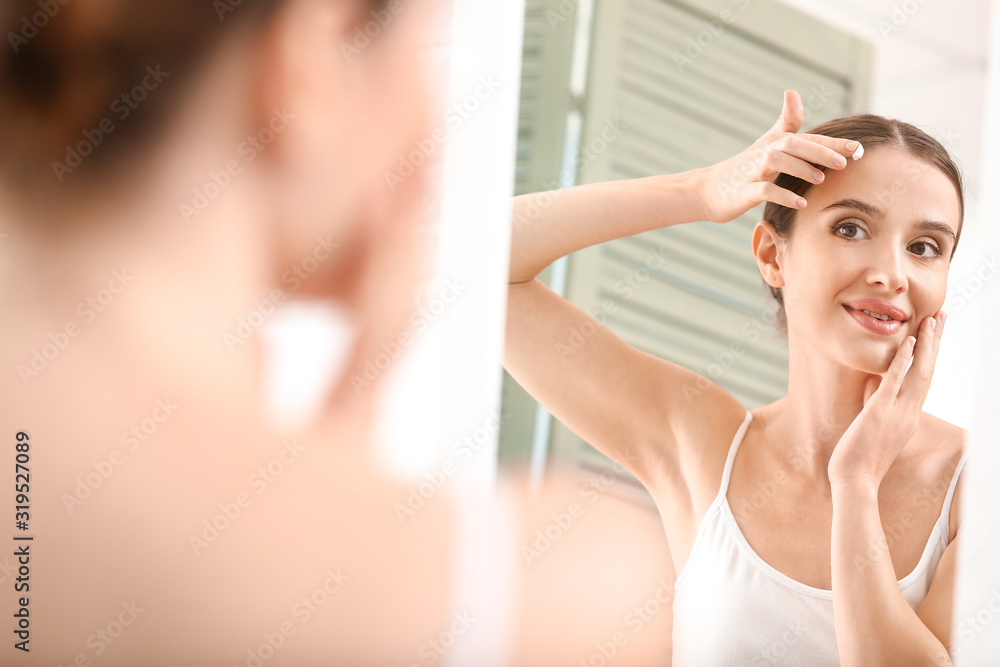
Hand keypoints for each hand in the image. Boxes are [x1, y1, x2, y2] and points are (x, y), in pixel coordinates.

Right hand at [697, 89, 860, 223]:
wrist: (709, 189)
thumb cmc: (745, 168)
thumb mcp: (766, 142)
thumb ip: (786, 121)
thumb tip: (792, 91)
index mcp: (775, 142)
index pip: (807, 138)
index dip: (832, 142)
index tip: (859, 148)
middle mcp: (764, 152)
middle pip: (794, 144)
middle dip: (820, 151)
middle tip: (845, 162)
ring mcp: (753, 171)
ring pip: (777, 162)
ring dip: (800, 168)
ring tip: (821, 179)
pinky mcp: (743, 192)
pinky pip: (764, 190)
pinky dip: (782, 195)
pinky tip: (800, 203)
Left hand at [826, 311, 946, 488]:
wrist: (855, 482)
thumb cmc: (859, 458)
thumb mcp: (873, 425)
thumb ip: (878, 403)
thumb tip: (874, 382)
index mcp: (909, 416)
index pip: (924, 378)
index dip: (931, 354)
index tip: (935, 332)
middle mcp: (909, 412)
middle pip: (928, 370)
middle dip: (935, 341)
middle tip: (942, 316)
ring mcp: (896, 413)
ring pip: (918, 372)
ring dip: (926, 344)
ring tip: (931, 320)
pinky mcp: (878, 413)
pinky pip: (893, 382)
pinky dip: (902, 361)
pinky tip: (908, 341)